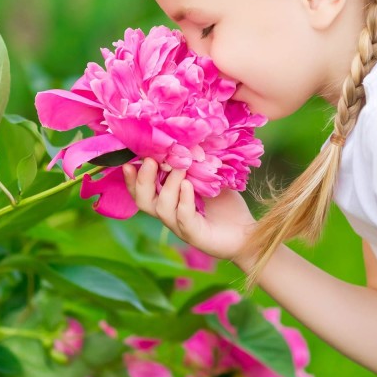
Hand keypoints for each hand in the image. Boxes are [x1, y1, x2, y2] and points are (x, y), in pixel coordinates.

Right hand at [122, 158, 256, 263]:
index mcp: (169, 200)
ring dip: (168, 185)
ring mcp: (181, 226)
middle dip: (143, 180)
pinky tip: (188, 186)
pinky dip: (184, 200)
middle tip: (149, 161)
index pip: (143, 191)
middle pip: (144, 201)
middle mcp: (170, 214)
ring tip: (179, 168)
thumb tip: (187, 141)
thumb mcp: (209, 179)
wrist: (247, 233)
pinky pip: (184, 218)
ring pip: (162, 208)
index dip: (132, 178)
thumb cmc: (226, 205)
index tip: (129, 160)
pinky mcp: (195, 235)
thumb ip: (196, 165)